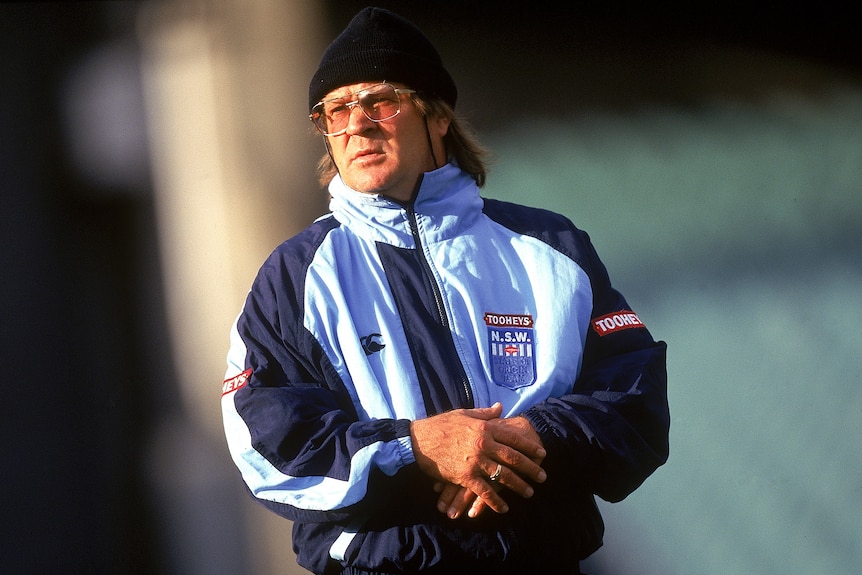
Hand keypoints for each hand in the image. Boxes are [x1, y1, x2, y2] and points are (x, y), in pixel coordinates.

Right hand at [410, 403, 545, 515]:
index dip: (529, 446)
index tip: (541, 453)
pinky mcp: (465, 477)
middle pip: (514, 458)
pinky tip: (504, 508)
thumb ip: (484, 413)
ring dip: (519, 486)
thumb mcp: (463, 413)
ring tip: (529, 492)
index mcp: (485, 427)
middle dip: (531, 468)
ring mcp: (476, 462)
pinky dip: (495, 501)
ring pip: (503, 476)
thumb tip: (500, 407)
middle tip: (543, 476)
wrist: (418, 441)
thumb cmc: (440, 425)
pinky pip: (485, 492)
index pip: (514, 438)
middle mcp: (484, 444)